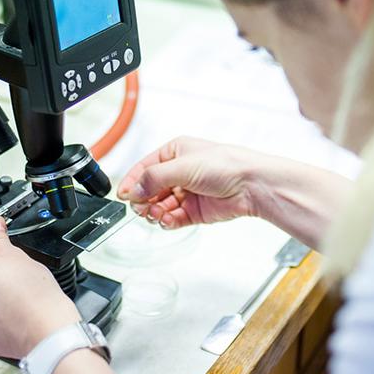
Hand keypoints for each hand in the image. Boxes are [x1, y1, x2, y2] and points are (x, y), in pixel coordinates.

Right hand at [117, 136, 262, 228]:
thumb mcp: (182, 166)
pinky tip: (167, 220)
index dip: (132, 181)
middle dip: (143, 199)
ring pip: (159, 205)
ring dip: (155, 211)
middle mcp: (179, 172)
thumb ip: (154, 178)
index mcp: (175, 152)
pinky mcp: (194, 211)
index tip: (122, 195)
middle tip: (141, 207)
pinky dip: (167, 221)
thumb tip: (133, 189)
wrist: (251, 185)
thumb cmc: (226, 164)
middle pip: (150, 189)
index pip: (145, 167)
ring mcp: (187, 192)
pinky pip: (173, 219)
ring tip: (157, 213)